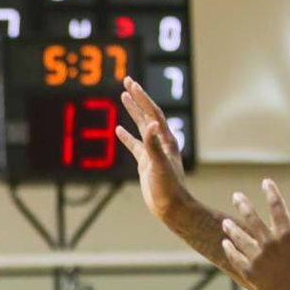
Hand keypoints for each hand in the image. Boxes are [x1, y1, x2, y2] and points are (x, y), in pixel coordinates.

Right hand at [116, 76, 189, 221]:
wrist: (171, 208)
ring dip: (133, 111)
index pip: (153, 113)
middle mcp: (160, 143)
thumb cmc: (168, 188)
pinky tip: (118, 130)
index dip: (142, 98)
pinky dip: (126, 136)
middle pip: (147, 114)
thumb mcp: (160, 165)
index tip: (132, 85)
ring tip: (123, 96)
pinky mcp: (146, 162)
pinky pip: (135, 145)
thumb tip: (152, 124)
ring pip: (141, 126)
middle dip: (138, 97)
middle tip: (127, 81)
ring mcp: (153, 152)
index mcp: (165, 140)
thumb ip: (154, 145)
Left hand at [221, 179, 289, 289]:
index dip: (271, 192)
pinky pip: (236, 258)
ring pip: (239, 238)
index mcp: (287, 235)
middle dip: (243, 205)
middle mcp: (269, 244)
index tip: (266, 182)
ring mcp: (257, 259)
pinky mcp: (251, 273)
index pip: (277, 206)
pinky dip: (230, 250)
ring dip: (232, 229)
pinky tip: (226, 244)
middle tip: (236, 196)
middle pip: (251, 218)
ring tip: (225, 223)